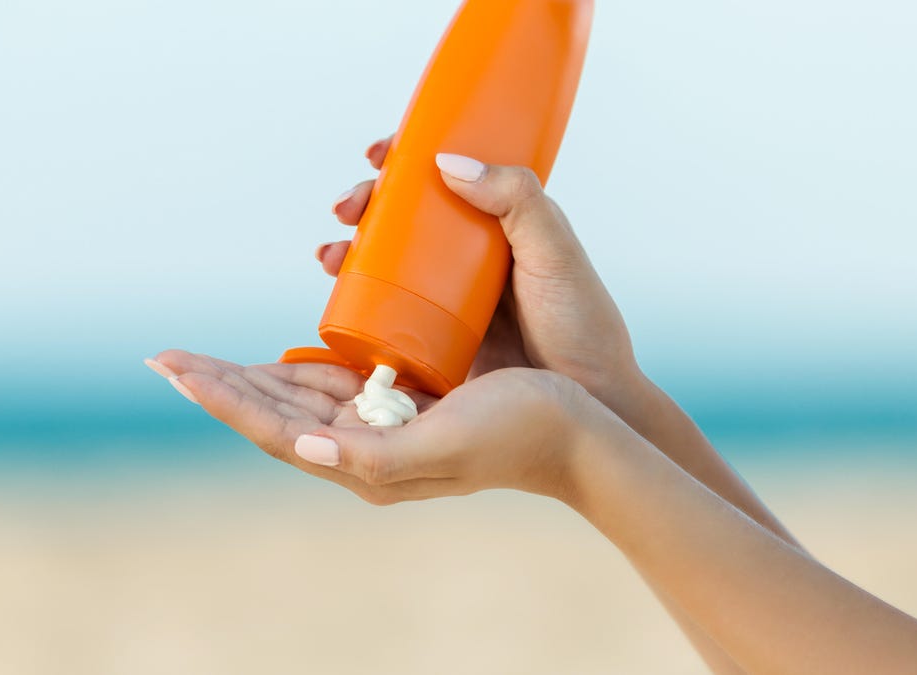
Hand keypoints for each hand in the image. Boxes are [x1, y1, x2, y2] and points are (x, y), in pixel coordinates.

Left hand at [146, 350, 591, 504]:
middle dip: (220, 384)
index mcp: (366, 461)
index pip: (272, 427)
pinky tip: (284, 351)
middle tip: (166, 358)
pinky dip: (299, 364)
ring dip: (249, 375)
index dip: (221, 398)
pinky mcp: (406, 400)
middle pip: (273, 411)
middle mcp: (364, 447)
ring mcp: (383, 424)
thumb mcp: (445, 445)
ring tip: (202, 358)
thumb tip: (301, 448)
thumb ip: (373, 457)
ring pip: (297, 396)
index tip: (171, 367)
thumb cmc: (518, 437)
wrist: (580, 435)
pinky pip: (337, 380)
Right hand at [319, 137, 639, 405]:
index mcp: (501, 222)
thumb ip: (516, 199)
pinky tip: (334, 293)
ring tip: (329, 256)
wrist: (587, 402)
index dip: (406, 157)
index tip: (379, 153)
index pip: (446, 176)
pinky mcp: (434, 338)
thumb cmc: (580, 325)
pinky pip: (386, 308)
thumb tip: (446, 160)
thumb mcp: (553, 252)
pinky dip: (354, 295)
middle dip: (365, 203)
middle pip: (405, 214)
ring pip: (388, 258)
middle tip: (346, 210)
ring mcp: (448, 296)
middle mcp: (470, 255)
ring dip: (349, 248)